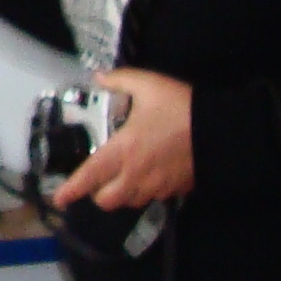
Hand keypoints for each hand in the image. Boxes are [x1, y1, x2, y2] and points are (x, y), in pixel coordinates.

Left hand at [53, 69, 195, 211]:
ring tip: (120, 177)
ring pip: (128, 202)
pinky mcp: (174, 191)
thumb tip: (99, 78)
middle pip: (106, 200)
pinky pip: (151, 199)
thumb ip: (120, 80)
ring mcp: (156, 186)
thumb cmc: (180, 108)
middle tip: (96, 180)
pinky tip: (146, 176)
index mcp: (123, 151)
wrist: (221, 132)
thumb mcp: (148, 84)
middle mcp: (136, 175)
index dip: (72, 189)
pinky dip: (142, 192)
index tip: (59, 199)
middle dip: (96, 194)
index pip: (90, 176)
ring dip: (119, 194)